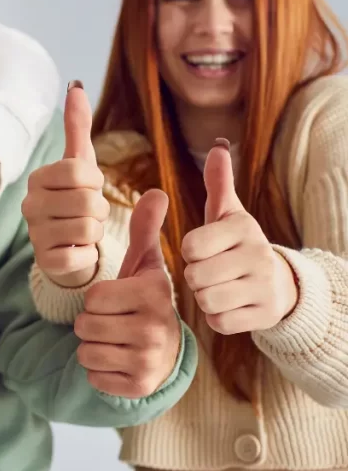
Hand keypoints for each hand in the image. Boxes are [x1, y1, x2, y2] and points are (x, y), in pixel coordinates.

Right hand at [22, 81, 108, 287]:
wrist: (68, 247)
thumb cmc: (76, 200)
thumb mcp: (80, 162)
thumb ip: (78, 126)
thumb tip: (76, 86)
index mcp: (38, 178)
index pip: (81, 171)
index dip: (96, 181)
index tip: (88, 188)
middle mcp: (29, 205)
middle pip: (88, 201)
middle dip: (99, 209)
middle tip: (88, 214)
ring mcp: (35, 235)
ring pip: (88, 229)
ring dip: (96, 232)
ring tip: (82, 232)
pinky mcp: (45, 262)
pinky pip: (81, 256)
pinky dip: (89, 255)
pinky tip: (78, 251)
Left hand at [75, 189, 181, 397]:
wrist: (168, 350)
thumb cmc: (146, 301)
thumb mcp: (147, 265)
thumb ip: (145, 229)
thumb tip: (156, 191)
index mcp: (153, 294)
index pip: (94, 297)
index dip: (96, 300)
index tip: (116, 301)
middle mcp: (155, 328)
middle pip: (86, 326)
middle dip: (90, 324)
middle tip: (111, 323)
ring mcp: (149, 360)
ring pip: (86, 353)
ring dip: (91, 347)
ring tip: (114, 340)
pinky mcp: (140, 386)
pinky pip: (94, 378)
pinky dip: (98, 371)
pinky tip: (117, 361)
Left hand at [181, 140, 297, 333]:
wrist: (280, 284)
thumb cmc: (238, 245)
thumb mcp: (229, 214)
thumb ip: (219, 184)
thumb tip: (217, 148)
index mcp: (243, 228)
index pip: (191, 246)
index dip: (191, 252)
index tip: (206, 250)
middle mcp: (258, 256)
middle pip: (195, 277)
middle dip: (196, 277)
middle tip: (212, 272)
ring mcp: (264, 288)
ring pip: (206, 300)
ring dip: (205, 298)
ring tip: (220, 288)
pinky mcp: (264, 316)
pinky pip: (219, 322)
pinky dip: (218, 317)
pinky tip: (231, 305)